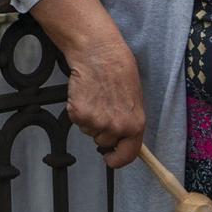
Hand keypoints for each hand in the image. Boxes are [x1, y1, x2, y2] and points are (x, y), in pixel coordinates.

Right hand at [66, 39, 146, 168]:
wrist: (98, 52)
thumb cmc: (118, 69)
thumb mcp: (134, 99)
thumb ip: (129, 121)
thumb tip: (123, 136)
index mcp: (135, 124)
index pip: (128, 154)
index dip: (118, 160)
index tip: (110, 159)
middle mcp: (117, 127)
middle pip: (104, 141)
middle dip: (101, 129)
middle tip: (102, 106)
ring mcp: (97, 122)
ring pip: (89, 131)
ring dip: (89, 118)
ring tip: (95, 96)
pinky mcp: (79, 115)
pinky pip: (76, 121)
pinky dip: (77, 110)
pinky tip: (84, 94)